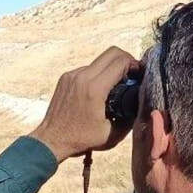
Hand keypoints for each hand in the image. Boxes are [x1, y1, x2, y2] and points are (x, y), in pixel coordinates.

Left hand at [28, 47, 138, 162]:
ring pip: (99, 61)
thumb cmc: (81, 139)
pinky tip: (99, 91)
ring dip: (111, 68)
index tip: (139, 75)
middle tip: (132, 75)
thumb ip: (130, 117)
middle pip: (112, 53)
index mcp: (94, 88)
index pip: (121, 62)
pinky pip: (87, 68)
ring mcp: (72, 75)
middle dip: (126, 60)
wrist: (51, 140)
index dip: (135, 65)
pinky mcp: (65, 78)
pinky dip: (97, 75)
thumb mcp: (112, 133)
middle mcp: (82, 76)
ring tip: (116, 86)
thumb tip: (141, 102)